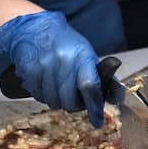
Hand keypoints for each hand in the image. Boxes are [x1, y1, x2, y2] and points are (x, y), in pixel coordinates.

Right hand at [0, 11, 105, 126]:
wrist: (35, 28)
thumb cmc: (65, 44)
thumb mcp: (87, 55)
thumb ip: (101, 77)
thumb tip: (117, 97)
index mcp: (82, 56)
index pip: (89, 86)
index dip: (94, 106)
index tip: (97, 120)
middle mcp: (63, 61)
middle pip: (69, 100)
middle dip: (73, 105)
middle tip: (73, 98)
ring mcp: (44, 65)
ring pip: (52, 101)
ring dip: (57, 101)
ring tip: (58, 88)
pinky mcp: (29, 70)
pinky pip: (38, 96)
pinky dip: (43, 95)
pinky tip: (46, 84)